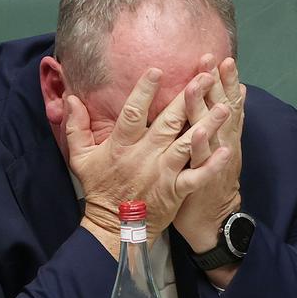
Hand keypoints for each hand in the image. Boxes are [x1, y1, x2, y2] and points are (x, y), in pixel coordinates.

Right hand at [66, 68, 231, 258]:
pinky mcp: (175, 191)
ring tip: (224, 106)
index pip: (132, 113)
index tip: (157, 70)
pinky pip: (196, 177)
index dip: (144, 91)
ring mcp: (162, 173)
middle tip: (205, 77)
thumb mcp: (80, 158)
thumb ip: (75, 127)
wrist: (115, 227)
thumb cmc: (100, 189)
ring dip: (206, 125)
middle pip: (168, 123)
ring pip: (187, 145)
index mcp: (121, 145)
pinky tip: (226, 149)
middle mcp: (144, 156)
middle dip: (187, 99)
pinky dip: (211, 164)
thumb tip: (70, 98)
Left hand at [173, 55, 245, 254]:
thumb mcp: (219, 145)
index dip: (224, 80)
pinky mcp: (202, 180)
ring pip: (212, 130)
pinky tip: (197, 131)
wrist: (213, 219)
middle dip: (216, 82)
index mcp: (224, 134)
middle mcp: (222, 143)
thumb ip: (225, 120)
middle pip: (221, 108)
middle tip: (211, 57)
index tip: (220, 56)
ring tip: (199, 84)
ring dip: (206, 106)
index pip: (226, 101)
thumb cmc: (209, 179)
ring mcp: (214, 161)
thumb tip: (237, 91)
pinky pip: (201, 161)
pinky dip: (201, 145)